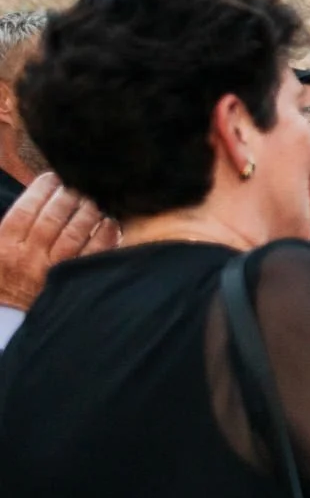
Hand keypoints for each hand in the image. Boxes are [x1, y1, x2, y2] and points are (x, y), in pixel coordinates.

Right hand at [0, 172, 115, 309]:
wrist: (11, 319)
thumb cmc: (5, 278)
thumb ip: (13, 225)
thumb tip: (36, 199)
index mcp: (5, 244)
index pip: (26, 208)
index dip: (42, 189)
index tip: (53, 177)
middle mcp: (29, 255)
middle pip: (53, 217)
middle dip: (69, 196)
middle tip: (79, 185)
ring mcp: (53, 269)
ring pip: (75, 232)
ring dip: (89, 211)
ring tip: (95, 200)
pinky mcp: (75, 282)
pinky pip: (94, 253)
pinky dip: (105, 235)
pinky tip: (110, 223)